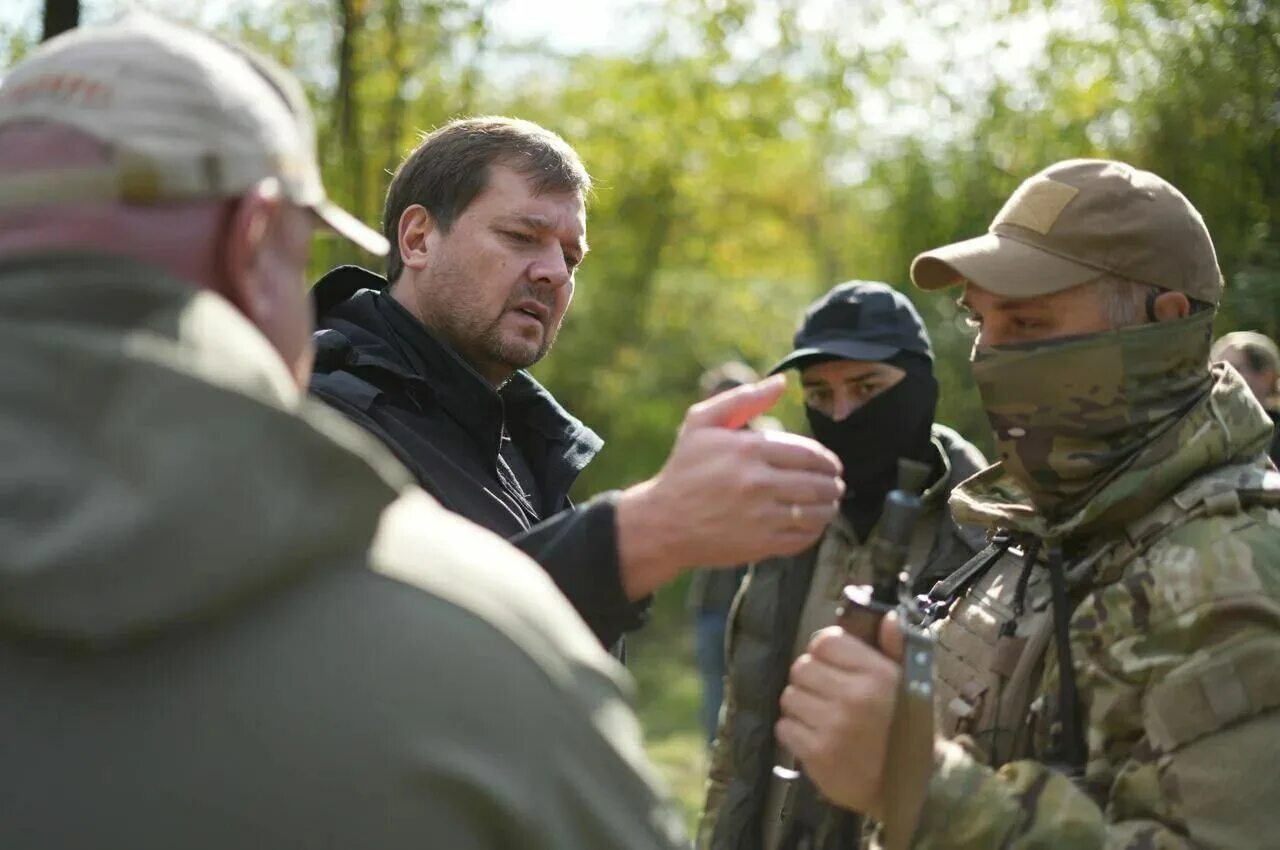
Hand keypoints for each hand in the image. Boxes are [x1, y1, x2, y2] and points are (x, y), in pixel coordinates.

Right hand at [615, 375, 842, 597]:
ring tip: (828, 504)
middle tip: (835, 485)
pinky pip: (803, 538)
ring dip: (829, 507)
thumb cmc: (684, 469)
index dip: (828, 460)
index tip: (832, 466)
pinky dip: (815, 531)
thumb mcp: (701, 423)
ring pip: (816, 512)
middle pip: (818, 483)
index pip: (809, 454)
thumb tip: (781, 382)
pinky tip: (810, 524)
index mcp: (748, 449)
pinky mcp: (760, 544)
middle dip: (833, 484)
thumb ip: (743, 399)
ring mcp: (760, 516)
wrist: (662, 521)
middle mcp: (758, 482)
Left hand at [775, 615, 902, 818]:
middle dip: (810, 679)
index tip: (831, 665)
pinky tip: (815, 737)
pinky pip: (785, 728)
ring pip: (790, 697)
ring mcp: (833, 727)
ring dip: (801, 705)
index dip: (823, 651)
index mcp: (876, 674)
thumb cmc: (912, 730)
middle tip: (825, 693)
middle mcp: (853, 696)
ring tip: (821, 716)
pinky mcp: (818, 755)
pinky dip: (795, 732)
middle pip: (801, 668)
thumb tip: (888, 617)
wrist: (918, 787)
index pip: (825, 642)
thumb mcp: (913, 684)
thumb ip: (898, 648)